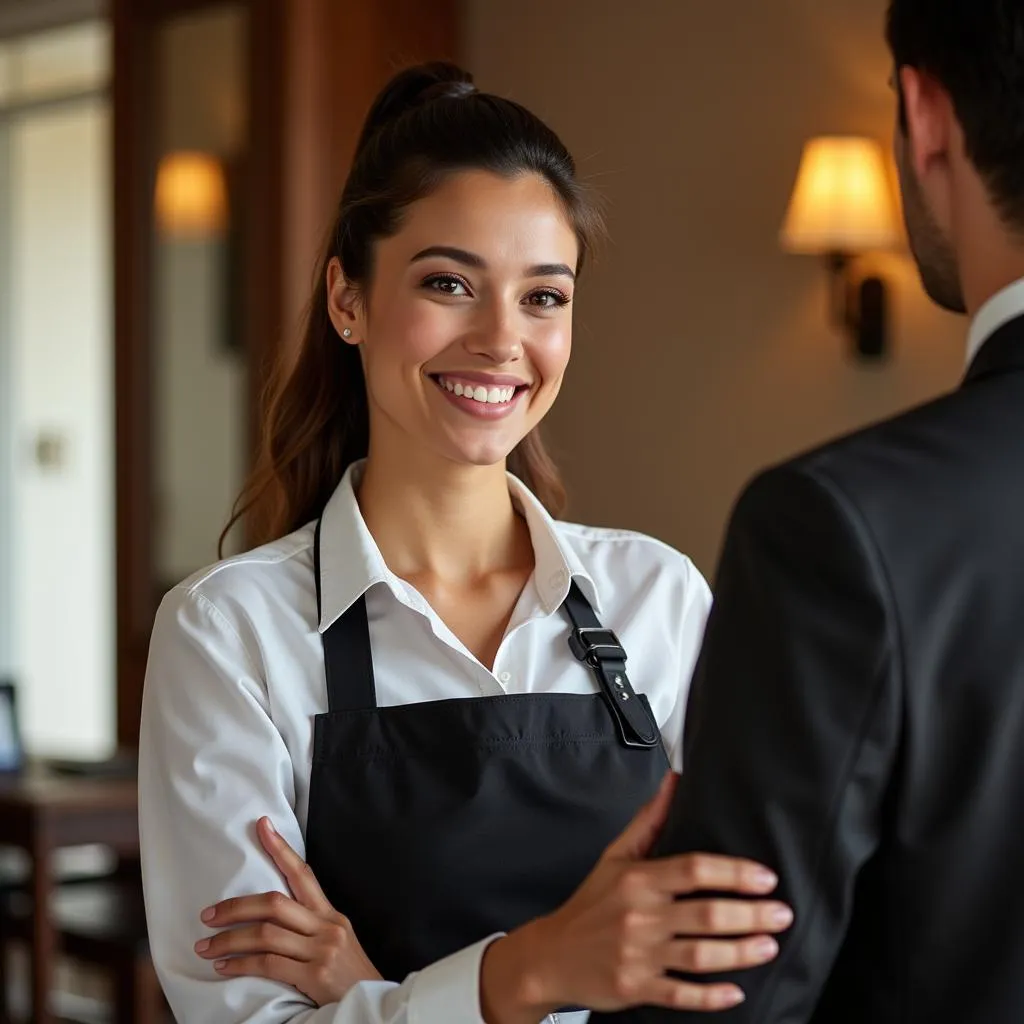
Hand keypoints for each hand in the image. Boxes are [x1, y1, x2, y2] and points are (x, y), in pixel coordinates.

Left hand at [194, 817, 381, 1004]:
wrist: (371, 1004)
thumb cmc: (348, 975)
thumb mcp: (336, 942)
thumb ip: (311, 927)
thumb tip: (273, 916)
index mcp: (331, 914)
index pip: (303, 873)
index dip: (280, 849)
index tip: (261, 826)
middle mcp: (327, 926)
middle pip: (275, 903)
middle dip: (236, 907)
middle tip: (208, 915)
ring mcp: (322, 950)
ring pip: (266, 934)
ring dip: (229, 940)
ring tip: (205, 947)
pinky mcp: (315, 975)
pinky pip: (269, 964)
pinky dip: (241, 965)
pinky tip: (224, 968)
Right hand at [480, 772, 792, 1020]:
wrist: (550, 955)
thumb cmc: (589, 904)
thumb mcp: (614, 855)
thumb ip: (649, 820)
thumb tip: (674, 781)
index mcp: (638, 879)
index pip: (694, 869)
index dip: (734, 873)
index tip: (765, 878)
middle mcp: (641, 915)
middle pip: (706, 914)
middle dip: (751, 915)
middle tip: (782, 914)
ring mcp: (639, 954)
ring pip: (701, 955)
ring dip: (741, 952)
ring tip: (769, 946)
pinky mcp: (637, 988)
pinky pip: (682, 994)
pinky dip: (711, 996)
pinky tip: (736, 991)